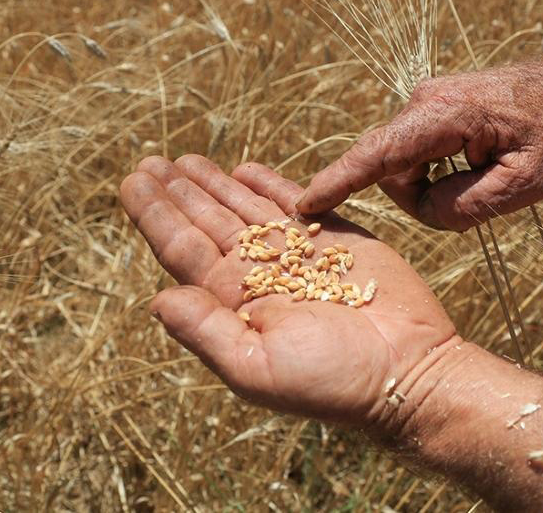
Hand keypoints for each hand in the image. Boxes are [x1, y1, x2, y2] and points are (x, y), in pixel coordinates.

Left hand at [120, 155, 459, 430]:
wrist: (409, 371)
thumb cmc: (334, 381)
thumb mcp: (257, 367)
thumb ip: (206, 331)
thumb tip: (155, 298)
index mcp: (235, 303)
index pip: (183, 249)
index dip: (156, 215)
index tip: (132, 182)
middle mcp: (261, 274)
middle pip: (208, 222)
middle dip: (178, 191)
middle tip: (148, 162)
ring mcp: (299, 253)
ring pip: (246, 208)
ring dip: (214, 184)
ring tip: (183, 161)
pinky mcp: (339, 237)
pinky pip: (296, 203)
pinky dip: (270, 184)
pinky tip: (244, 170)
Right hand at [295, 66, 542, 230]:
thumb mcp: (526, 185)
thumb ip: (468, 206)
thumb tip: (425, 211)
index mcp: (445, 115)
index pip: (378, 155)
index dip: (338, 182)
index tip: (303, 204)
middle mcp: (424, 102)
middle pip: (393, 172)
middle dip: (425, 198)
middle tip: (485, 192)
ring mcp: (423, 103)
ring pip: (403, 168)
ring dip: (437, 186)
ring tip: (488, 173)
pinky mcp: (427, 110)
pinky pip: (414, 156)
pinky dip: (438, 173)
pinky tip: (476, 164)